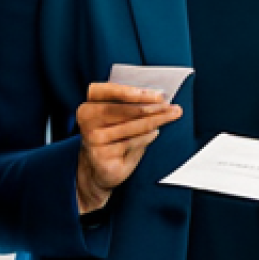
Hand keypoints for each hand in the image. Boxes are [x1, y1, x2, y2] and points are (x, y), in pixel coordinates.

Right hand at [75, 83, 181, 212]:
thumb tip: (156, 96)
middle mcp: (87, 123)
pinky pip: (131, 143)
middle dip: (150, 106)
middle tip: (169, 104)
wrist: (98, 169)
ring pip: (130, 126)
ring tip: (171, 114)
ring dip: (155, 120)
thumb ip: (129, 105)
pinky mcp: (103, 157)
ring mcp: (94, 141)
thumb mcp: (115, 119)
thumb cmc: (111, 137)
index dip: (126, 90)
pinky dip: (146, 137)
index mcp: (87, 107)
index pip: (104, 92)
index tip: (151, 93)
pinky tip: (155, 132)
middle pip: (123, 110)